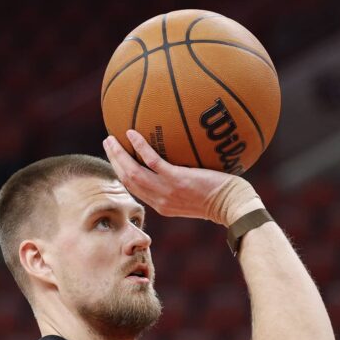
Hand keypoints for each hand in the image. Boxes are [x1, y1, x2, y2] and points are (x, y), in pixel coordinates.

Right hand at [103, 130, 262, 225]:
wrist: (232, 206)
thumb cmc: (222, 199)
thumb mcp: (196, 198)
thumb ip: (184, 186)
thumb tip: (184, 166)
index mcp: (162, 205)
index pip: (135, 189)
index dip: (122, 173)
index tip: (117, 159)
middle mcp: (159, 200)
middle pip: (127, 180)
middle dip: (114, 161)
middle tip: (107, 143)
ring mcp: (166, 190)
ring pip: (132, 172)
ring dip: (118, 154)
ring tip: (111, 138)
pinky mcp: (176, 180)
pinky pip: (152, 161)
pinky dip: (140, 146)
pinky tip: (132, 133)